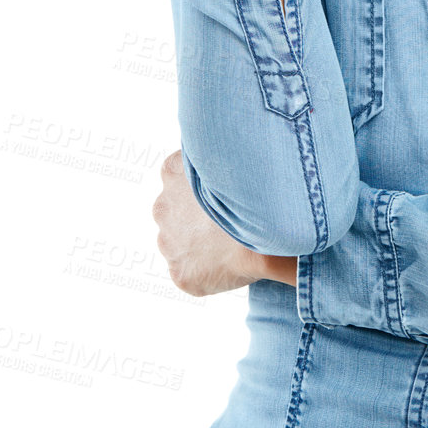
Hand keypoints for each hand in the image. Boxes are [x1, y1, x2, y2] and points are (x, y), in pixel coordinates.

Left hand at [153, 150, 297, 294]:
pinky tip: (231, 264)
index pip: (181, 175)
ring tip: (234, 245)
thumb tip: (234, 154)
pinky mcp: (180, 273)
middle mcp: (162, 206)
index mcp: (173, 171)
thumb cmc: (258, 190)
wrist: (265, 234)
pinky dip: (209, 270)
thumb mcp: (239, 157)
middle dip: (200, 218)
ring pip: (183, 243)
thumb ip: (223, 160)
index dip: (206, 187)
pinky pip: (193, 271)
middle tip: (233, 222)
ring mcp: (168, 242)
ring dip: (202, 244)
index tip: (227, 194)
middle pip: (179, 212)